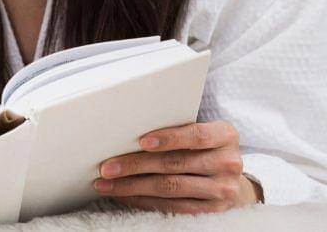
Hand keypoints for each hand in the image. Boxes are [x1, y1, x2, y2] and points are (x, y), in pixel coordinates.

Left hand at [95, 120, 261, 213]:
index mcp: (225, 135)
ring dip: (132, 186)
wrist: (231, 179)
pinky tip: (124, 195)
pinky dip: (143, 200)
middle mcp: (228, 163)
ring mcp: (223, 189)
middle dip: (135, 165)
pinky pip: (172, 207)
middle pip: (175, 164)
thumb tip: (125, 130)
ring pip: (170, 187)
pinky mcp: (213, 211)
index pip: (196, 135)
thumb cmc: (204, 148)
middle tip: (107, 167)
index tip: (141, 141)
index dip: (169, 138)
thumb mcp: (198, 131)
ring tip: (107, 183)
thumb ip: (175, 128)